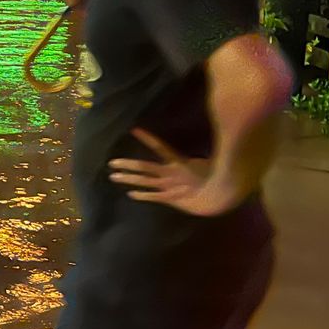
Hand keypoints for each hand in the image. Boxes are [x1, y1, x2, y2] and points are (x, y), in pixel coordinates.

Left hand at [109, 129, 242, 216]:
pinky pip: (153, 197)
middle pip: (144, 167)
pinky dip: (142, 195)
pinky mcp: (170, 198)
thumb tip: (200, 139)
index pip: (160, 147)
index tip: (134, 130)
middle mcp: (169, 174)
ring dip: (128, 179)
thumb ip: (194, 154)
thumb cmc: (212, 177)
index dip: (147, 138)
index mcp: (178, 162)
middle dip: (127, 165)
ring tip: (113, 176)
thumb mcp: (203, 161)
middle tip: (111, 163)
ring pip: (144, 182)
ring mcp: (168, 187)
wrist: (217, 198)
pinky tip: (130, 194)